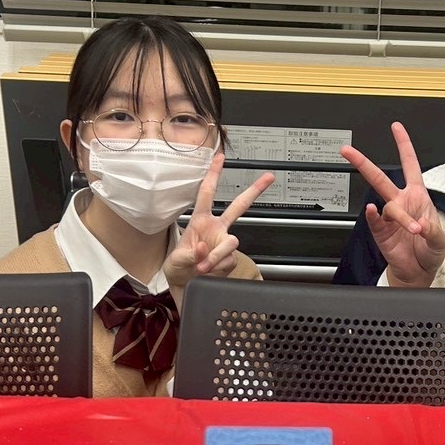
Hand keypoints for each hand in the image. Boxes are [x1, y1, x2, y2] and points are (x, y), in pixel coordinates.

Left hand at [164, 153, 274, 289]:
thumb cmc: (178, 269)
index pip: (206, 194)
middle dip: (254, 191)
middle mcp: (216, 229)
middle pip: (239, 207)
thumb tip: (205, 248)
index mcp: (199, 221)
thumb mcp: (176, 261)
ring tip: (203, 268)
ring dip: (217, 256)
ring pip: (232, 243)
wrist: (186, 287)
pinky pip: (228, 262)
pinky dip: (216, 269)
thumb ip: (190, 254)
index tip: (220, 158)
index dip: (213, 175)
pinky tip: (208, 272)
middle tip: (268, 177)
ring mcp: (224, 243)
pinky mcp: (230, 259)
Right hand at [340, 122, 444, 287]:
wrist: (418, 271)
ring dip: (401, 217)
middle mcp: (401, 202)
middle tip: (348, 151)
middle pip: (380, 177)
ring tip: (413, 229)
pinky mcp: (380, 231)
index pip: (410, 165)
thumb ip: (431, 229)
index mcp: (417, 196)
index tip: (396, 128)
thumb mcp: (439, 238)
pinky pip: (375, 220)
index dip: (403, 145)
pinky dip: (375, 216)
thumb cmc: (430, 250)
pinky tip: (375, 212)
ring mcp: (389, 216)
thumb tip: (419, 223)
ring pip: (388, 206)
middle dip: (363, 163)